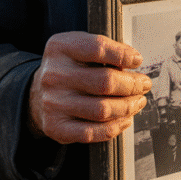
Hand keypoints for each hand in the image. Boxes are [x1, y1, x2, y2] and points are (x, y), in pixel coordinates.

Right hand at [28, 31, 151, 143]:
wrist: (36, 94)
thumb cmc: (69, 68)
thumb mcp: (79, 47)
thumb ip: (104, 50)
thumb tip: (133, 61)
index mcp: (61, 48)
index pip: (97, 48)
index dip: (123, 54)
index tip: (137, 60)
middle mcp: (54, 75)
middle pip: (105, 82)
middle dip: (133, 85)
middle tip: (144, 84)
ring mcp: (53, 103)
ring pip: (102, 109)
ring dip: (128, 106)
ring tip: (138, 101)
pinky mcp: (56, 126)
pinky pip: (92, 132)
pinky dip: (115, 127)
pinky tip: (125, 119)